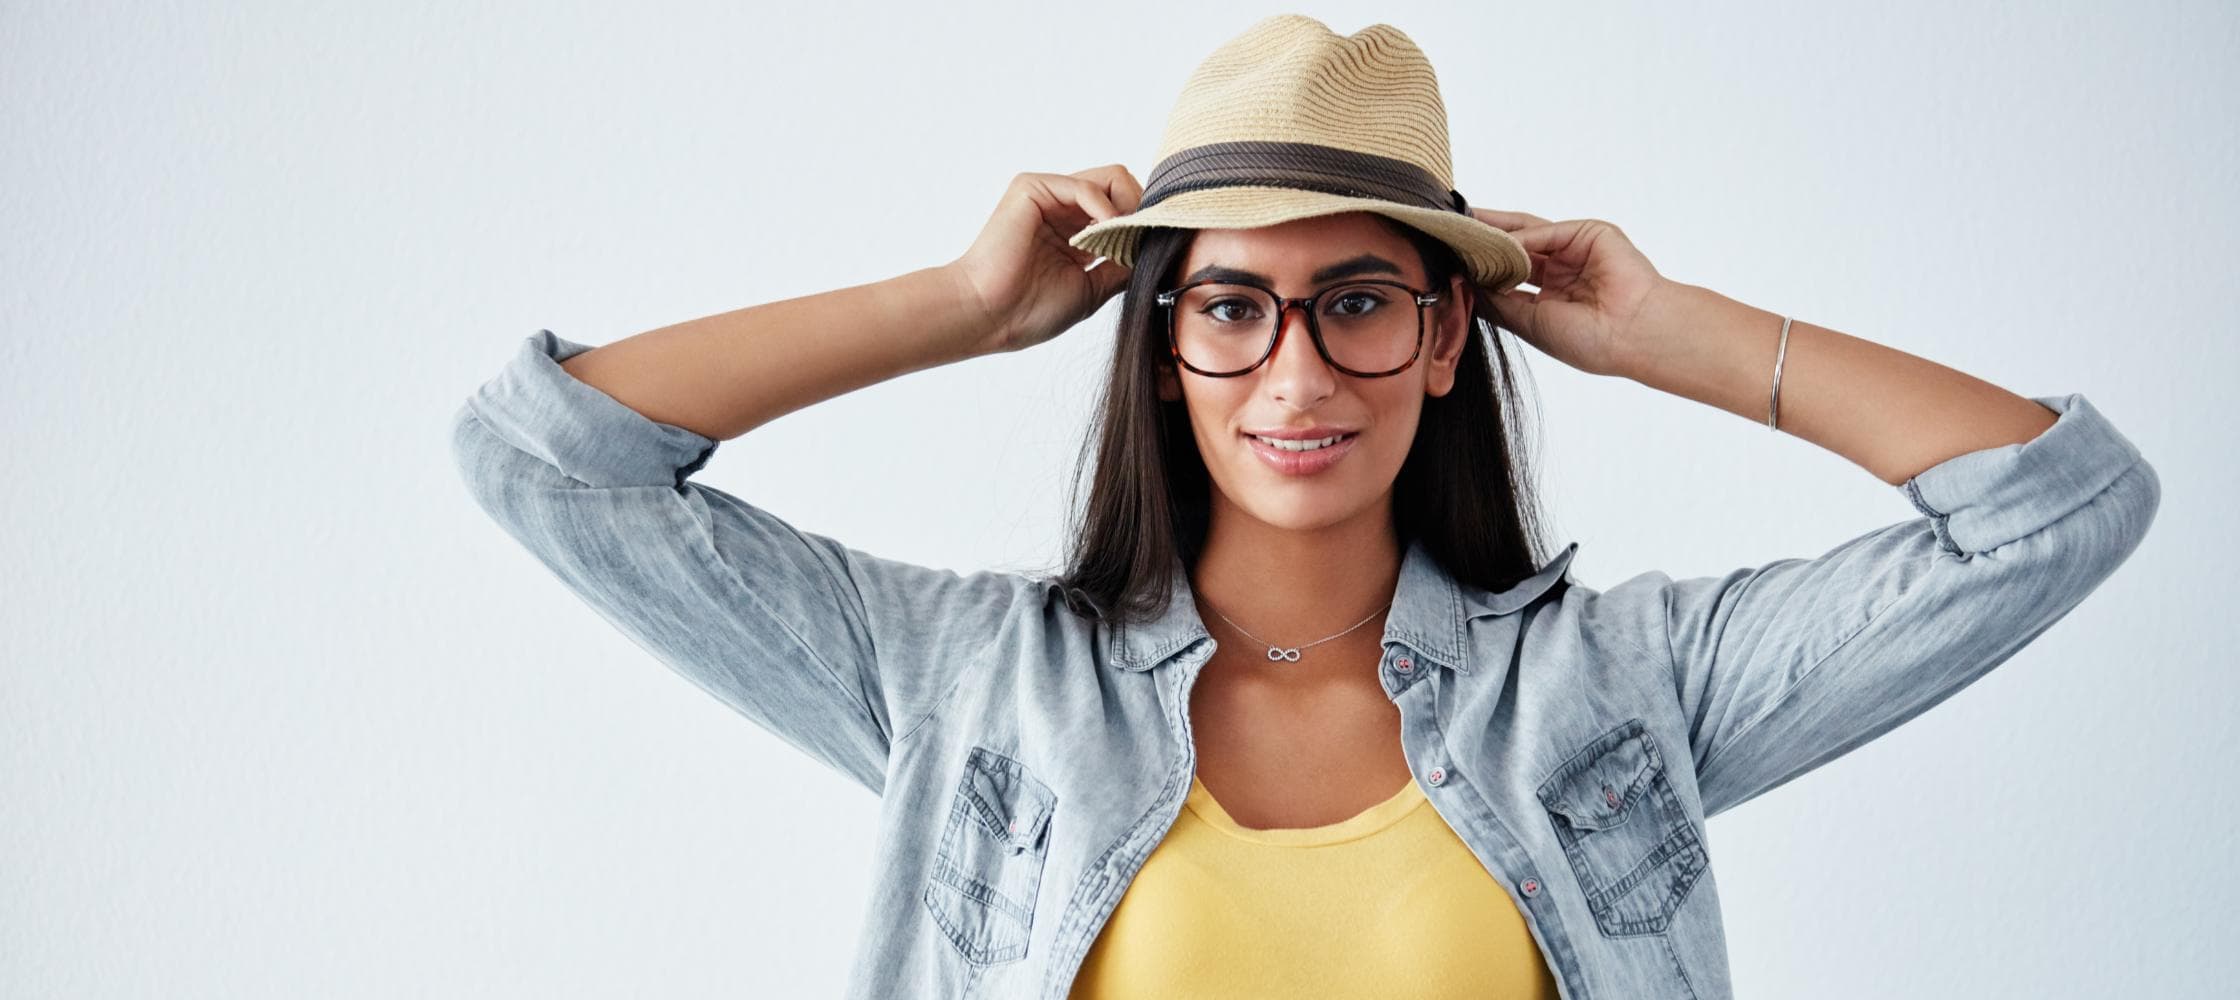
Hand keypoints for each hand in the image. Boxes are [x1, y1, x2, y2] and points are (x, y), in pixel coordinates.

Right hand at [946, 165, 1142, 354]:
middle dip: (1141, 213)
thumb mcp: (1094, 288)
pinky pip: (1086, 186)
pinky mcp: (1032, 187)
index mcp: (1075, 232)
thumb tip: (1155, 248)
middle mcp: (1063, 209)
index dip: (1143, 226)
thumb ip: (1122, 264)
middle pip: (1123, 187)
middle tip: (1144, 243)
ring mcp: (1048, 195)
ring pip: (1112, 178)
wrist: (990, 315)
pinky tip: (1108, 235)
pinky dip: (1106, 210)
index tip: (1155, 251)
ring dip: (1128, 211)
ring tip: (1125, 243)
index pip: (1124, 210)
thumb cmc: (1030, 310)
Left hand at [1467, 209, 1680, 378]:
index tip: (1447, 262)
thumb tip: (1463, 283)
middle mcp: (1563, 270)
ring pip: (1526, 234)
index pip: (1507, 275)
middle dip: (1482, 243)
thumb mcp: (1529, 321)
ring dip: (1495, 232)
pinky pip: (1547, 232)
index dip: (1480, 269)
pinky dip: (1521, 238)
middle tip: (1447, 232)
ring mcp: (1577, 250)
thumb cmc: (1590, 341)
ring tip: (1461, 227)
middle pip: (1513, 249)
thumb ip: (1497, 300)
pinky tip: (1497, 245)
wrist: (1634, 335)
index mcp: (1552, 295)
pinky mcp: (1591, 233)